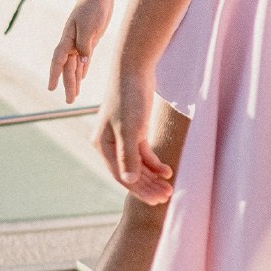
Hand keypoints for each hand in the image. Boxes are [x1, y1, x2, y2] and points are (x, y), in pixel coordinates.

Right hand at [48, 0, 112, 102]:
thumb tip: (83, 63)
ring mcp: (79, 43)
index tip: (51, 89)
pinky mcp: (89, 41)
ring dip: (75, 81)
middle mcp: (71, 43)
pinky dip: (82, 70)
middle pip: (68, 68)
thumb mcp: (90, 28)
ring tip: (74, 96)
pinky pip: (84, 60)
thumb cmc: (92, 9)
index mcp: (68, 39)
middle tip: (69, 101)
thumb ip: (85, 46)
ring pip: (75, 66)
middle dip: (68, 85)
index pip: (59, 61)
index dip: (54, 75)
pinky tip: (82, 78)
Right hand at [92, 60, 171, 202]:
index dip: (138, 190)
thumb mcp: (130, 129)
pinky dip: (155, 163)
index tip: (156, 200)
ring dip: (153, 177)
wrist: (135, 69)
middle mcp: (109, 144)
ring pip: (138, 164)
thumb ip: (129, 156)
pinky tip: (167, 171)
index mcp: (102, 145)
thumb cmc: (129, 97)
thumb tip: (128, 181)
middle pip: (130, 172)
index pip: (120, 175)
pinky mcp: (135, 130)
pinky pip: (143, 153)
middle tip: (166, 197)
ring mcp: (122, 137)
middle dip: (148, 186)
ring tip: (169, 188)